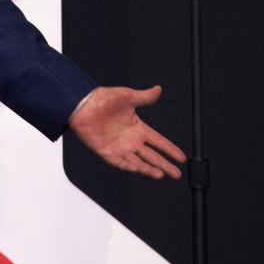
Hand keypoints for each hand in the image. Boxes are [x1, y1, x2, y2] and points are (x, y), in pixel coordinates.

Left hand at [68, 85, 185, 179]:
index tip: (182, 157)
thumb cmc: (102, 98)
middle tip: (177, 174)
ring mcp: (119, 147)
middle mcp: (130, 140)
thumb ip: (144, 96)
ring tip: (161, 174)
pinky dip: (129, 167)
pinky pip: (119, 162)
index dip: (170, 149)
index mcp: (137, 128)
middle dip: (165, 165)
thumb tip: (158, 89)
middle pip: (151, 156)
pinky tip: (139, 170)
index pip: (158, 141)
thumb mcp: (128, 96)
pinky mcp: (106, 152)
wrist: (82, 104)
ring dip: (149, 169)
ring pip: (138, 162)